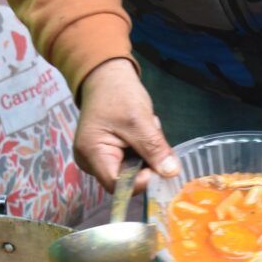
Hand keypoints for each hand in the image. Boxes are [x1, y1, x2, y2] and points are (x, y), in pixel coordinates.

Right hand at [75, 58, 178, 192]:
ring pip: (131, 172)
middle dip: (145, 164)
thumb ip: (155, 149)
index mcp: (92, 154)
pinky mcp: (107, 155)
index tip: (159, 165)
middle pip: (125, 180)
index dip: (141, 181)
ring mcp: (98, 159)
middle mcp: (90, 162)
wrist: (106, 76)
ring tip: (145, 129)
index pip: (118, 185)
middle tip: (152, 137)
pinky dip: (141, 151)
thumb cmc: (118, 93)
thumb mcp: (140, 120)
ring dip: (145, 155)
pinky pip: (130, 163)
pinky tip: (141, 133)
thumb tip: (171, 173)